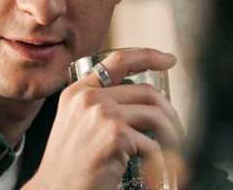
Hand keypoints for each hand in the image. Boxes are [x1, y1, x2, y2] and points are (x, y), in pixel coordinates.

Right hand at [23, 48, 184, 189]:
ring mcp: (102, 114)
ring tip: (173, 148)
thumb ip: (98, 105)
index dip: (147, 56)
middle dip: (169, 111)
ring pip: (155, 114)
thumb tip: (140, 101)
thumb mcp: (75, 122)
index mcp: (78, 91)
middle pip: (146, 91)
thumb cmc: (68, 163)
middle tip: (176, 129)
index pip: (117, 60)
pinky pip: (152, 143)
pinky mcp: (115, 136)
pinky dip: (159, 160)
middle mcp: (89, 98)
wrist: (56, 188)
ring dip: (171, 133)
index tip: (168, 59)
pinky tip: (154, 169)